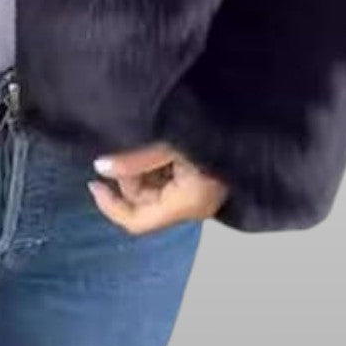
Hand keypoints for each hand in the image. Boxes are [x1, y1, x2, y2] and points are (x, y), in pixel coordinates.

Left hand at [87, 142, 228, 233]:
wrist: (252, 125)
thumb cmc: (212, 133)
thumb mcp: (169, 144)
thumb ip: (134, 160)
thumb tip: (101, 167)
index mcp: (186, 204)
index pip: (137, 221)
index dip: (110, 206)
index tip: (92, 182)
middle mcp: (191, 207)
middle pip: (143, 202)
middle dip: (129, 176)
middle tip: (132, 145)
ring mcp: (196, 195)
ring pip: (153, 189)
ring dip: (142, 167)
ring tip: (152, 140)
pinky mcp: (200, 182)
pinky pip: (167, 180)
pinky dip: (155, 164)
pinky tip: (160, 144)